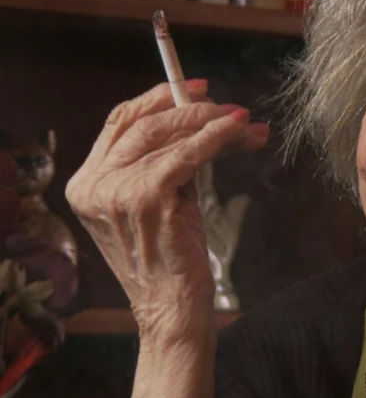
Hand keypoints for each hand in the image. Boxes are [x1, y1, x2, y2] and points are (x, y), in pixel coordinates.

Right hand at [66, 80, 268, 339]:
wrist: (172, 308)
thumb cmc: (172, 257)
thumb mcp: (162, 200)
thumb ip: (168, 161)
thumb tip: (208, 118)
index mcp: (87, 183)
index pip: (120, 122)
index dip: (159, 98)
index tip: (198, 88)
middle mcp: (93, 185)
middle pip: (145, 122)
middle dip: (194, 109)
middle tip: (233, 109)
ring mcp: (114, 191)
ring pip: (168, 135)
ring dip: (214, 124)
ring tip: (246, 125)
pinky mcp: (145, 197)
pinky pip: (186, 154)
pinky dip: (215, 138)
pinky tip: (238, 132)